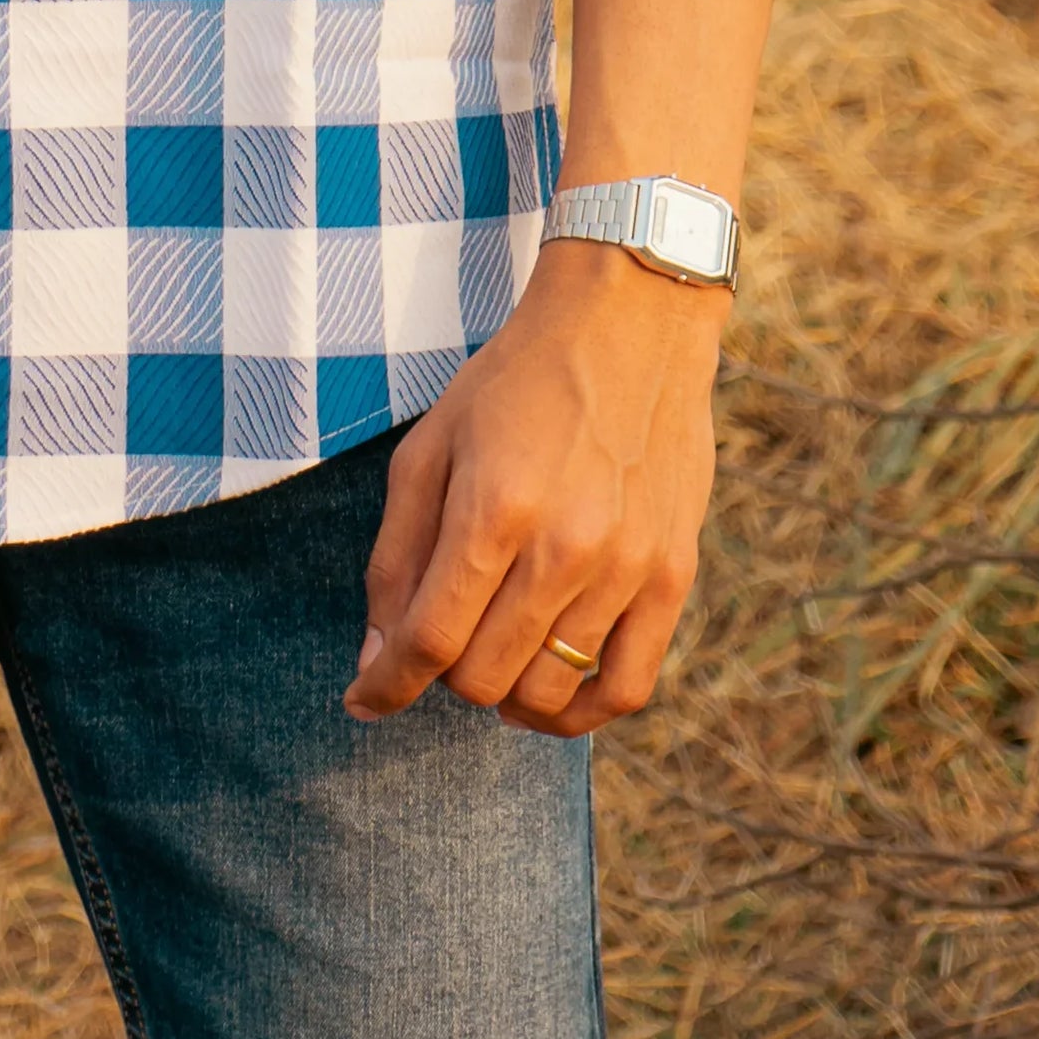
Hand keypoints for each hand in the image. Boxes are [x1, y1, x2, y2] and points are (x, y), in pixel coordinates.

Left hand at [347, 248, 725, 741]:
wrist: (630, 325)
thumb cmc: (516, 383)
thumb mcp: (431, 448)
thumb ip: (398, 556)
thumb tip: (378, 657)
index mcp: (494, 508)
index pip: (429, 640)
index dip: (385, 685)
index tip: (364, 699)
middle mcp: (565, 548)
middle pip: (484, 677)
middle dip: (444, 676)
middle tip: (441, 643)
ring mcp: (628, 568)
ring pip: (549, 692)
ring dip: (505, 695)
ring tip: (492, 664)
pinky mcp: (674, 576)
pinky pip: (629, 688)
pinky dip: (581, 713)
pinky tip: (550, 695)